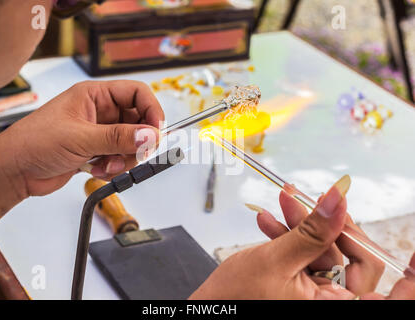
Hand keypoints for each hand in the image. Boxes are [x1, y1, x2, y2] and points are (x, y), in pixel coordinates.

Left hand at [0, 80, 163, 196]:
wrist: (14, 171)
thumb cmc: (33, 142)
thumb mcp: (79, 138)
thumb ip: (118, 137)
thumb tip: (149, 135)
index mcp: (94, 95)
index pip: (136, 94)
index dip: (151, 110)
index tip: (157, 131)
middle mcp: (100, 112)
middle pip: (138, 121)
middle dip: (137, 141)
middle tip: (134, 154)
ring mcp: (99, 133)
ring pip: (131, 143)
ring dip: (124, 158)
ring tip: (105, 164)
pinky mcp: (96, 151)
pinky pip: (120, 158)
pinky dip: (114, 167)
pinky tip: (96, 169)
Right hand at [190, 176, 414, 299]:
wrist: (208, 307)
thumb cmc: (235, 298)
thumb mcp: (277, 260)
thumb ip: (313, 231)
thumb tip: (340, 200)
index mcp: (334, 304)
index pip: (383, 284)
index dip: (410, 275)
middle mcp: (330, 300)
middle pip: (347, 254)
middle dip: (325, 222)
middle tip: (309, 199)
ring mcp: (316, 291)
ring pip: (323, 248)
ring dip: (300, 223)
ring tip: (280, 203)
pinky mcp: (302, 281)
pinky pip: (306, 252)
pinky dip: (289, 234)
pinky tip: (271, 221)